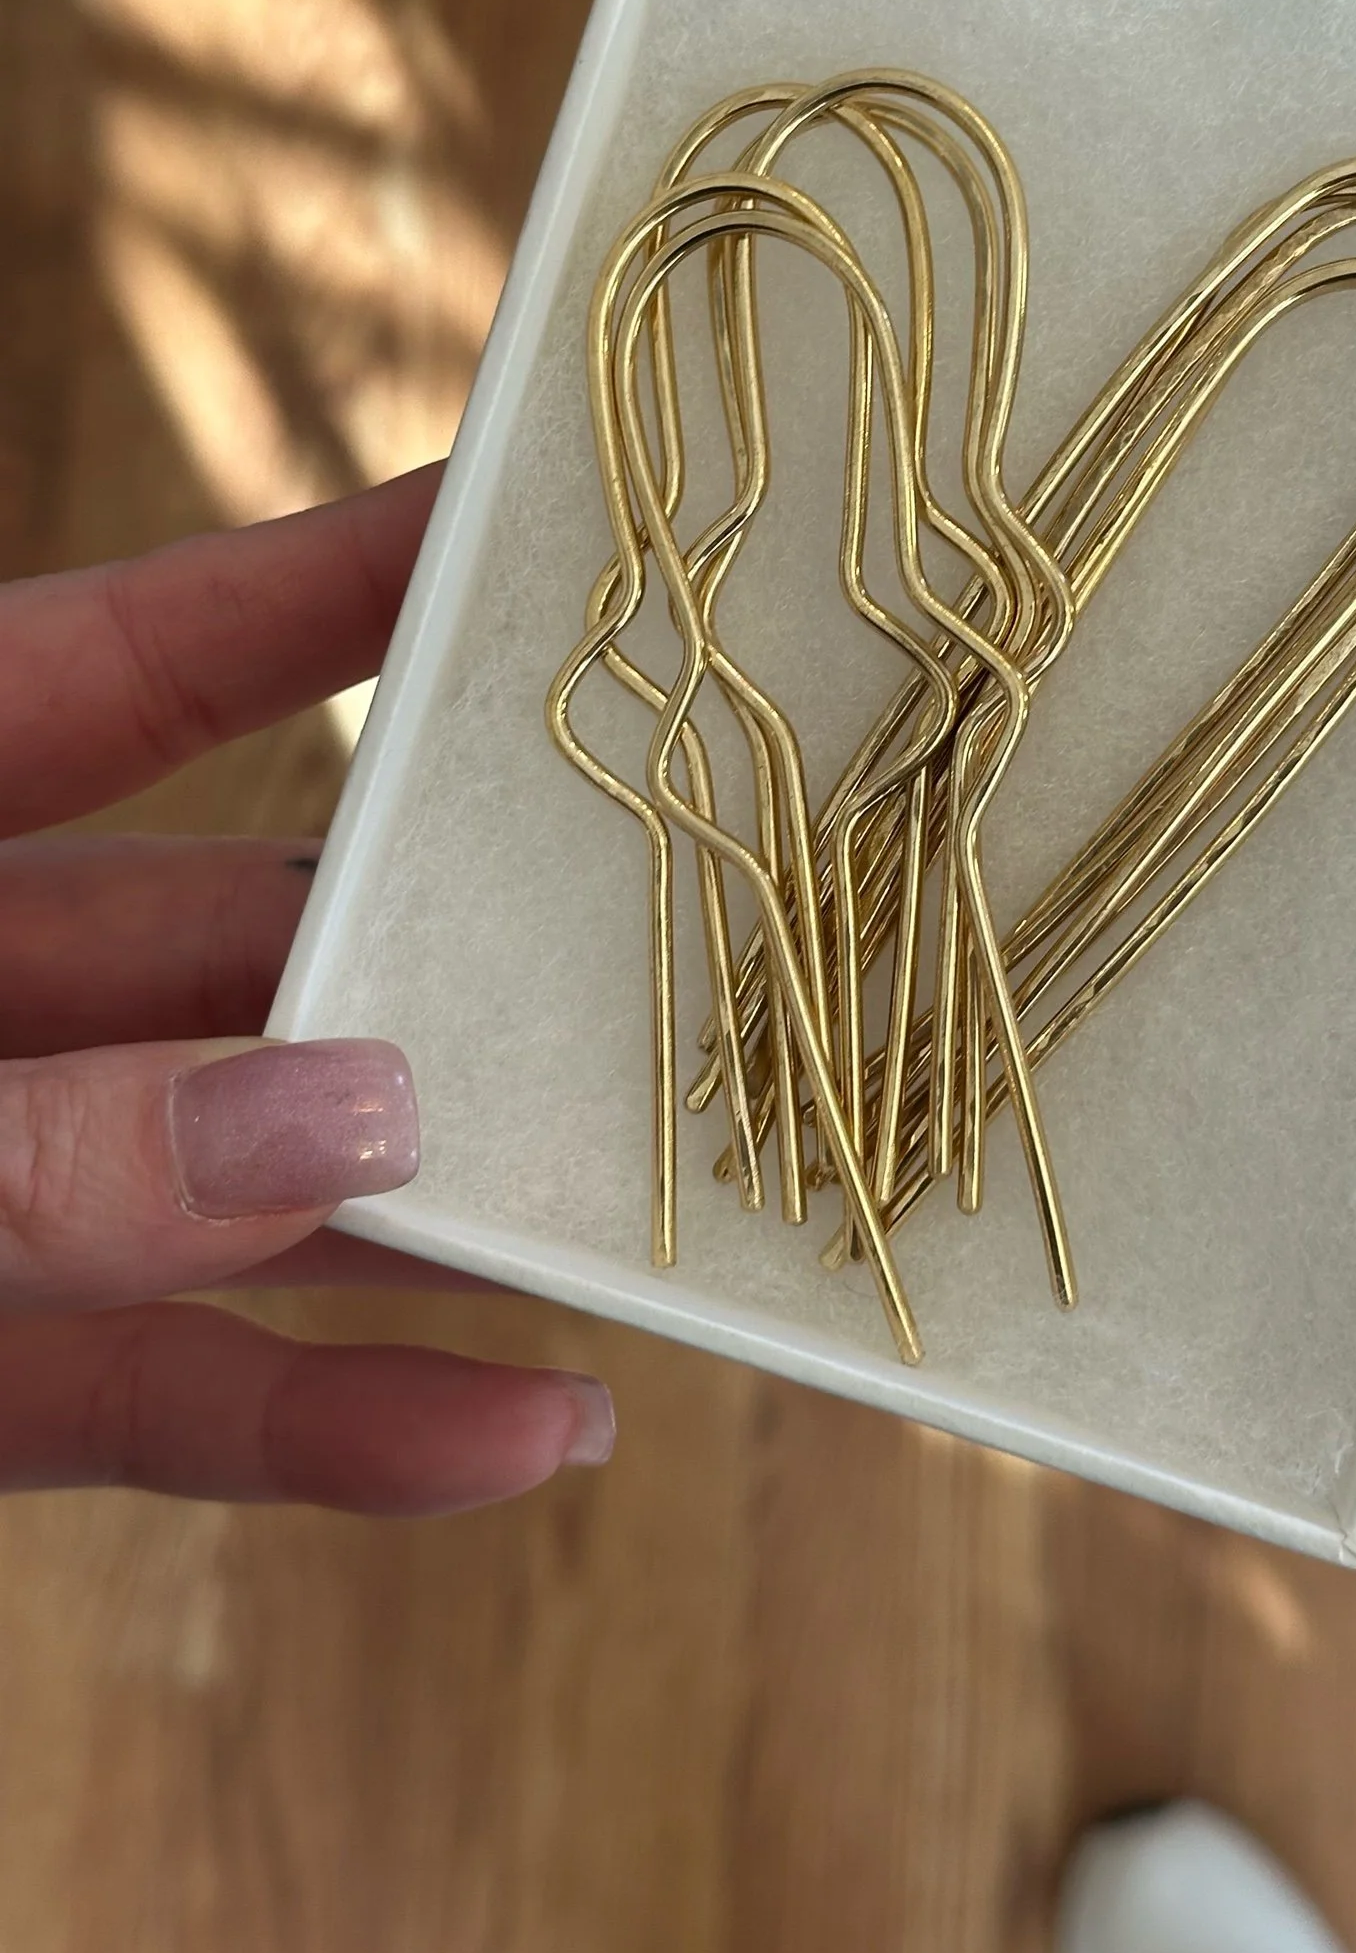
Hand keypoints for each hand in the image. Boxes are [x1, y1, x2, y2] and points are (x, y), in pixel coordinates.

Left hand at [0, 465, 613, 1513]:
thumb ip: (38, 1139)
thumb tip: (364, 1121)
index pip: (156, 659)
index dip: (351, 587)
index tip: (551, 522)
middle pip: (259, 942)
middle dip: (460, 949)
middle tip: (692, 913)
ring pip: (251, 1182)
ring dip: (445, 1211)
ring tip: (666, 1199)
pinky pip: (173, 1397)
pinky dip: (332, 1429)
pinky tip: (524, 1431)